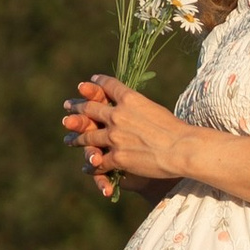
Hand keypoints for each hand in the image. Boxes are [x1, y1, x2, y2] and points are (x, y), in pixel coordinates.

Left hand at [62, 74, 190, 199]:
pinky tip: (87, 167)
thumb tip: (134, 111)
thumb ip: (139, 109)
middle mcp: (117, 115)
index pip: (108, 86)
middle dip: (77, 107)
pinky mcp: (116, 157)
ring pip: (88, 137)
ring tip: (69, 140)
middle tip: (68, 107)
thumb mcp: (156, 109)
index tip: (89, 82)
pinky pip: (98, 162)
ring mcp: (114, 137)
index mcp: (130, 99)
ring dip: (77, 139)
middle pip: (90, 108)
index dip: (97, 83)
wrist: (181, 148)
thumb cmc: (176, 129)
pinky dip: (92, 165)